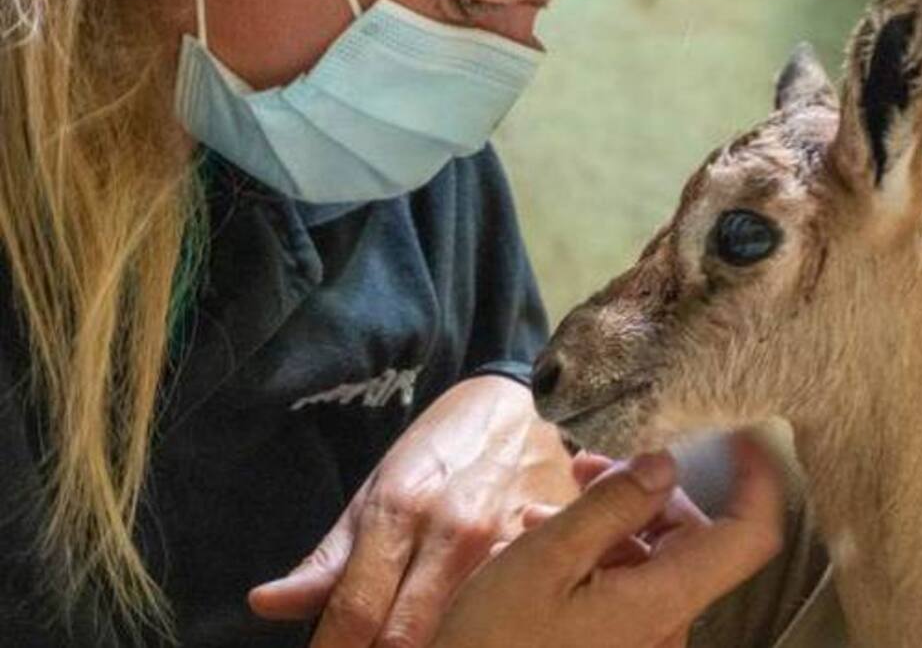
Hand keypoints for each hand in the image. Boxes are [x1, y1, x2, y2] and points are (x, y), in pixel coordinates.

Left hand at [248, 376, 576, 647]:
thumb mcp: (378, 488)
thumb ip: (330, 557)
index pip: (356, 612)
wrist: (525, 401)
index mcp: (402, 510)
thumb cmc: (443, 445)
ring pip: (462, 635)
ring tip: (418, 631)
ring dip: (435, 641)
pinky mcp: (552, 553)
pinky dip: (487, 626)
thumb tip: (265, 604)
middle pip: (406, 639)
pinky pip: (513, 613)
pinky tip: (478, 621)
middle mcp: (456, 532)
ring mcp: (510, 546)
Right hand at [431, 433, 784, 647]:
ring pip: (651, 559)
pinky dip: (595, 556)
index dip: (755, 481)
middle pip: (691, 539)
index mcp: (663, 601)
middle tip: (584, 466)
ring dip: (608, 521)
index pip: (747, 536)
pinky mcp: (618, 646)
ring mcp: (644, 640)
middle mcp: (667, 624)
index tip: (736, 434)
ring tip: (543, 508)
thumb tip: (665, 463)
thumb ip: (611, 506)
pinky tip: (541, 543)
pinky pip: (626, 587)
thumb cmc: (496, 642)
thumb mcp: (547, 558)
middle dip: (644, 492)